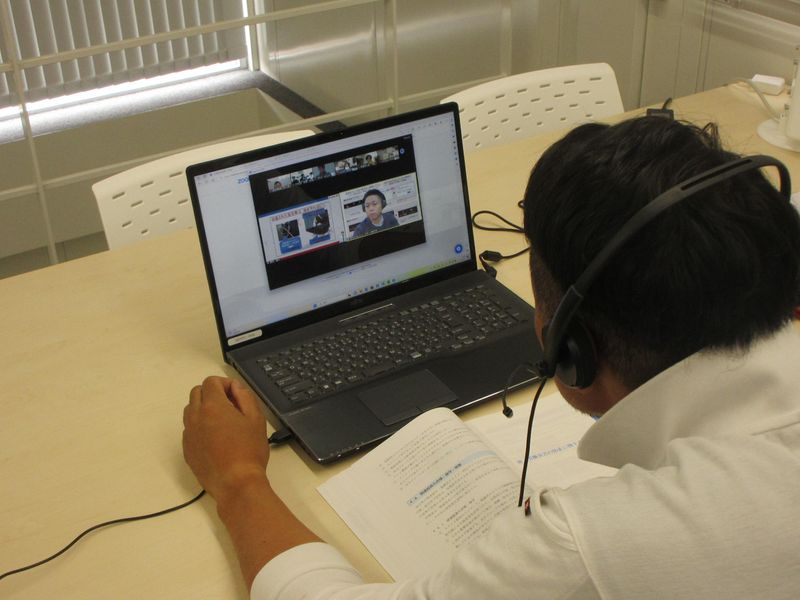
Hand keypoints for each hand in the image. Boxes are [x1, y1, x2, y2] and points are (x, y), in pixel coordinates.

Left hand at [182, 376, 268, 499]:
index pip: (211, 382)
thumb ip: (245, 397)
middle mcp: (195, 417)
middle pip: (196, 393)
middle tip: (230, 406)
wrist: (235, 483)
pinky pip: (189, 429)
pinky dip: (199, 426)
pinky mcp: (186, 449)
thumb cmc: (249, 451)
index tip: (236, 394)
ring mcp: (188, 434)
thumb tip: (235, 387)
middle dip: (212, 393)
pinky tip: (215, 439)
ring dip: (203, 409)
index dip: (225, 384)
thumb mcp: (256, 419)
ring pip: (190, 410)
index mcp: (213, 406)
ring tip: (221, 422)